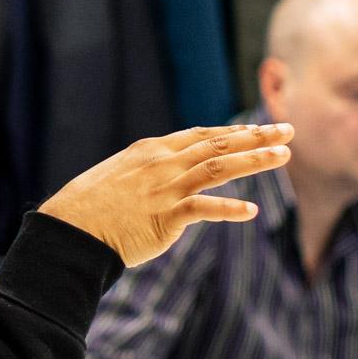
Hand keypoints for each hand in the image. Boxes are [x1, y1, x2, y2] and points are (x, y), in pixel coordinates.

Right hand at [39, 123, 292, 266]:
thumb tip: (164, 176)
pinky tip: (250, 211)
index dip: (233, 132)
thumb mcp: (118, 176)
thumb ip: (146, 172)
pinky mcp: (164, 217)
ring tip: (283, 156)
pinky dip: (228, 209)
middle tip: (288, 129)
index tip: (258, 130)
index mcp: (151, 150)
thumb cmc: (88, 206)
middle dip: (256, 136)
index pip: (201, 135)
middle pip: (218, 144)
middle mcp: (162, 163)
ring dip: (254, 161)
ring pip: (218, 168)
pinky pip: (203, 209)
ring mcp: (164, 189)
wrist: (69, 229)